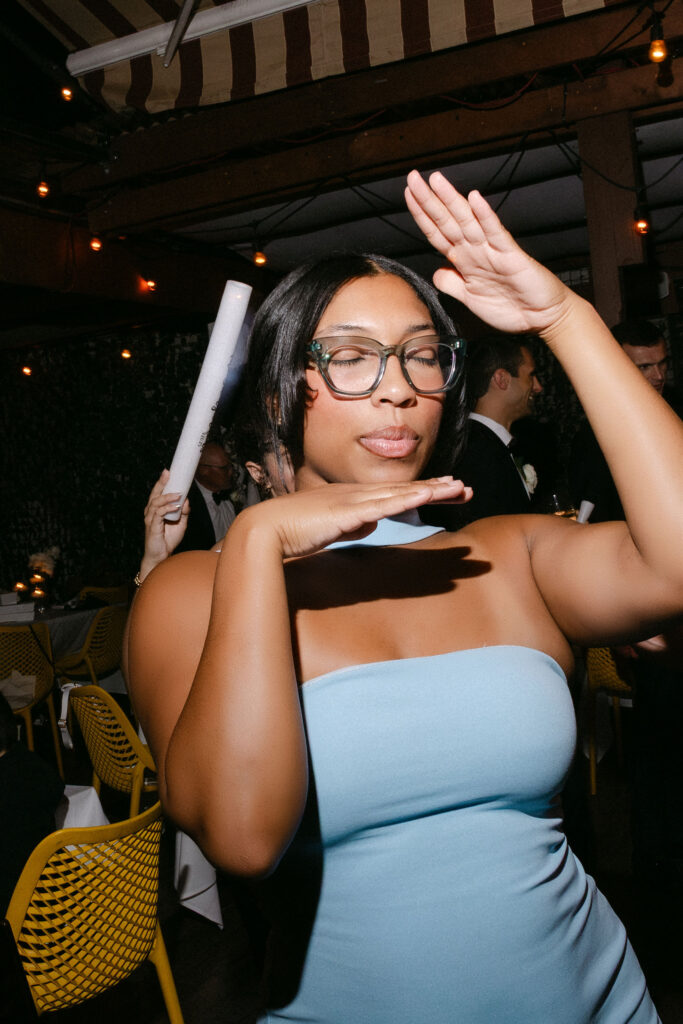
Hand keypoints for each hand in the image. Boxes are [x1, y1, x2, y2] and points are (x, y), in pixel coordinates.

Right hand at [140, 469, 189, 579]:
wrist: (161, 556)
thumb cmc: (168, 540)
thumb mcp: (181, 524)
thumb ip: (184, 512)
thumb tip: (187, 500)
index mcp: (156, 510)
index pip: (158, 493)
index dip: (162, 482)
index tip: (168, 471)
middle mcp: (151, 512)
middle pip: (154, 494)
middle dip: (161, 483)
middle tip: (168, 473)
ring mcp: (150, 519)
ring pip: (156, 502)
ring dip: (167, 497)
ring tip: (178, 494)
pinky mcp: (153, 527)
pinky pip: (159, 514)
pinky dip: (167, 508)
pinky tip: (176, 506)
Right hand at [235, 476, 470, 559]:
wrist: (265, 530)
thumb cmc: (294, 531)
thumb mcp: (332, 528)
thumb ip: (353, 524)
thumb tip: (372, 522)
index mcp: (354, 498)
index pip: (396, 494)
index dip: (424, 492)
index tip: (448, 493)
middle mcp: (357, 494)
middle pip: (405, 489)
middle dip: (438, 489)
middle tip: (466, 489)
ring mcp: (353, 501)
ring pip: (400, 493)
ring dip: (430, 491)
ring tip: (457, 489)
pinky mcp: (347, 512)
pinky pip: (383, 506)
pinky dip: (406, 500)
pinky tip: (425, 496)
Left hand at [404, 170, 570, 336]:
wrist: (541, 318)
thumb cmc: (511, 307)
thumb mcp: (470, 300)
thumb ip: (452, 284)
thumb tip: (436, 272)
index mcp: (465, 260)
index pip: (438, 232)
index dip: (422, 215)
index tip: (409, 195)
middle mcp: (476, 251)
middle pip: (448, 221)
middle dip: (429, 200)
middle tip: (413, 177)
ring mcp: (493, 251)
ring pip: (467, 221)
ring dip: (451, 200)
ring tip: (436, 181)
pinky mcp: (511, 256)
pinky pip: (495, 233)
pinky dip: (485, 216)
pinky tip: (475, 199)